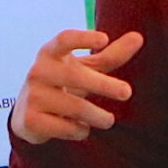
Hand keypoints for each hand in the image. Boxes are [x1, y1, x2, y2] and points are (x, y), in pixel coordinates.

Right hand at [12, 29, 143, 144]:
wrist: (28, 115)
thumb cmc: (63, 85)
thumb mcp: (83, 69)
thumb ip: (110, 56)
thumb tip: (139, 37)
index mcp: (50, 53)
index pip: (64, 40)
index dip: (83, 38)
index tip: (105, 39)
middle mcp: (38, 71)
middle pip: (75, 75)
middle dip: (103, 85)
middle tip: (127, 92)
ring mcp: (32, 96)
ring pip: (75, 107)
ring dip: (98, 116)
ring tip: (109, 120)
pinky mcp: (30, 120)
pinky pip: (66, 127)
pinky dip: (81, 130)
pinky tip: (83, 128)